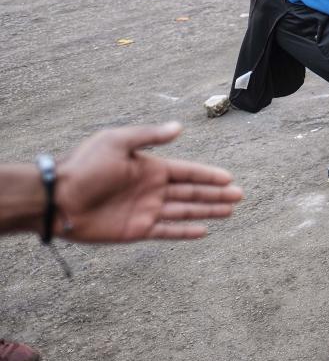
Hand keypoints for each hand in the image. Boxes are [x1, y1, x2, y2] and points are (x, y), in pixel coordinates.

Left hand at [55, 122, 243, 241]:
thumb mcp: (116, 142)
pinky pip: (168, 231)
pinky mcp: (138, 230)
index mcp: (149, 168)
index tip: (229, 178)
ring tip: (230, 211)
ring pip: (186, 211)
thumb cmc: (83, 167)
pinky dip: (185, 232)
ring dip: (208, 211)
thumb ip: (149, 137)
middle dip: (216, 194)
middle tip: (240, 196)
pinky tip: (203, 231)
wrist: (57, 199)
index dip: (209, 175)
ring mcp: (146, 210)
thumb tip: (179, 128)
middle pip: (192, 192)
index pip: (187, 172)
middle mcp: (152, 189)